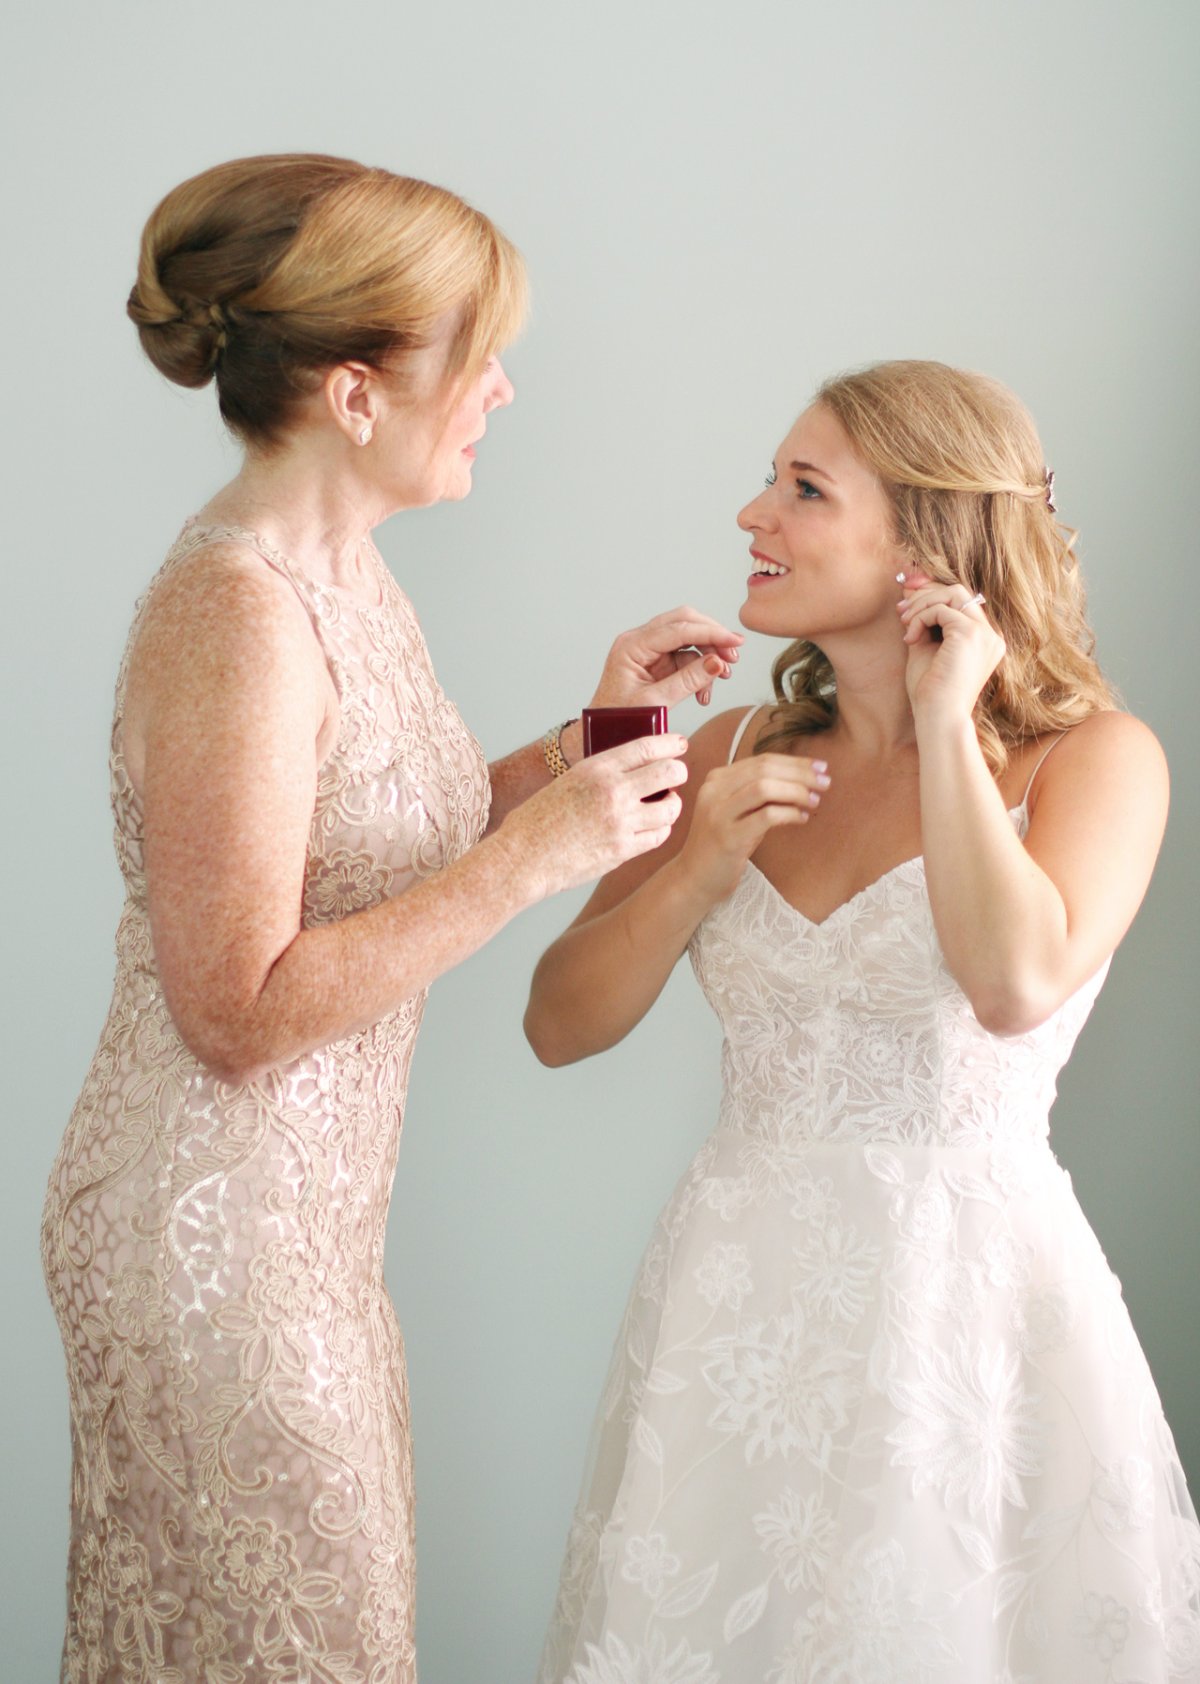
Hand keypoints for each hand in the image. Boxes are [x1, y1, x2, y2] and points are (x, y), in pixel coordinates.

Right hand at [500, 732, 688, 898]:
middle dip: (678, 772)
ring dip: (673, 804)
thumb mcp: (567, 783)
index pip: (647, 746)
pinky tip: (655, 827)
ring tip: (666, 804)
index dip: (670, 744)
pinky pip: (659, 835)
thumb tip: (630, 771)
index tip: (679, 745)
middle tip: (676, 776)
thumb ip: (599, 775)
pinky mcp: (623, 850)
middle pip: (669, 772)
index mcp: (596, 768)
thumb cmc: (536, 821)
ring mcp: (620, 822)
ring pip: (671, 807)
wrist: (522, 858)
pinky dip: (661, 829)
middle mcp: (613, 791)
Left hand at [589, 607, 743, 711]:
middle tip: (733, 658)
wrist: (600, 735)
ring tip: (723, 677)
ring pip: (688, 639)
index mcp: (632, 646)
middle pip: (684, 623)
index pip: (677, 628)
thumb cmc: (618, 720)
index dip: (710, 632)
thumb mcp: (655, 703)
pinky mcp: (656, 662)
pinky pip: (685, 657)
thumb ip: (687, 681)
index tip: (735, 641)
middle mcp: (639, 641)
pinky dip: (699, 671)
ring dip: (708, 656)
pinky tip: (704, 692)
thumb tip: (717, 662)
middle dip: (712, 638)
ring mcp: (648, 650)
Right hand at [676, 752, 829, 906]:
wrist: (695, 879)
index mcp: (717, 779)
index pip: (761, 760)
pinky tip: (802, 818)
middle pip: (765, 769)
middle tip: (825, 782)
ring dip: (796, 791)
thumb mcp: (738, 811)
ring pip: (764, 787)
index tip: (820, 766)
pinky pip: (766, 816)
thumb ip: (759, 792)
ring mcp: (718, 814)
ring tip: (815, 801)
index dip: (794, 761)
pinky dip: (789, 813)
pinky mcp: (728, 837)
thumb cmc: (724, 845)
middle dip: (800, 773)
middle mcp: (714, 791)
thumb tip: (802, 776)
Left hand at [897, 575, 1004, 722]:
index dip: (933, 593)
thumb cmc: (930, 691)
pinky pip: (941, 609)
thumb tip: (909, 589)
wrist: (937, 716)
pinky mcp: (971, 634)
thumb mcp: (924, 647)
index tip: (906, 598)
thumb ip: (922, 619)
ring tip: (905, 625)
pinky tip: (910, 639)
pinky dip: (921, 618)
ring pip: (952, 594)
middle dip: (926, 594)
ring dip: (922, 605)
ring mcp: (985, 634)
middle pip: (959, 592)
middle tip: (900, 609)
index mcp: (983, 640)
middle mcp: (990, 635)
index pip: (961, 602)